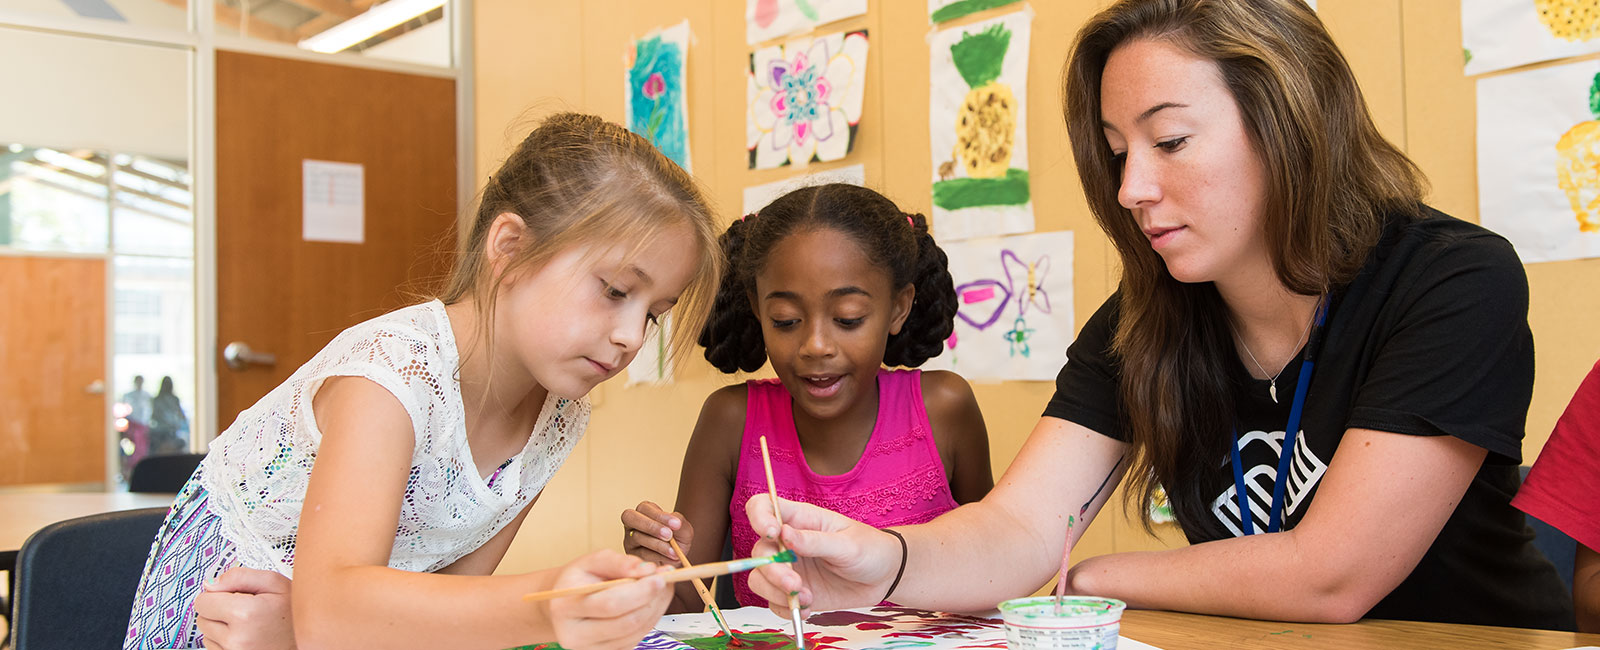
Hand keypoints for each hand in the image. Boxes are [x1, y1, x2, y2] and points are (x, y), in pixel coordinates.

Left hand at [193, 567, 295, 649]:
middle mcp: (236, 638)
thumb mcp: (275, 583)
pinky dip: (225, 640)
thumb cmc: (294, 614)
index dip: (217, 594)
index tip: (233, 595)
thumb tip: (211, 583)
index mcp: (245, 614)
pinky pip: (214, 648)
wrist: (307, 641)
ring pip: (207, 635)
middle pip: (202, 618)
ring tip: (247, 624)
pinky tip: (245, 635)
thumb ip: (240, 576)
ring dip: (221, 627)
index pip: (203, 601)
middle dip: (218, 610)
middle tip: (242, 609)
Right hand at [547, 550, 672, 649]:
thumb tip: (648, 569)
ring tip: (662, 587)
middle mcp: (574, 635)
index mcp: (565, 607)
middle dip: (652, 600)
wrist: (565, 603)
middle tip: (666, 579)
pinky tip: (652, 601)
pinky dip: (651, 618)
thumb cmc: (580, 579)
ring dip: (656, 608)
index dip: (640, 591)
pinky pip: (636, 637)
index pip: (609, 604)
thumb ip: (619, 562)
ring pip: (635, 632)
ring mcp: (590, 649)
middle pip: (625, 623)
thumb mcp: (592, 561)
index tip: (660, 576)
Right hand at [620, 501, 691, 566]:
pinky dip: (658, 556)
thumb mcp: (683, 530)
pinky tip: (670, 557)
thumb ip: (680, 522)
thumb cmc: (678, 541)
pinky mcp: (632, 555)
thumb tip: (676, 522)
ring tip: (673, 550)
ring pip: (636, 537)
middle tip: (669, 535)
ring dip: (658, 544)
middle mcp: (633, 523)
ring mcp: (630, 539)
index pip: (644, 508)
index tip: (676, 524)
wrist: (676, 560)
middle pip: (630, 517)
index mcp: (645, 512)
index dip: (659, 516)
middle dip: (651, 526)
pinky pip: (641, 554)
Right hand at [743, 494, 900, 614]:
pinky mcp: (794, 591)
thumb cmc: (870, 549)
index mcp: (800, 519)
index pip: (763, 508)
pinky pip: (774, 602)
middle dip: (772, 571)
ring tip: (807, 599)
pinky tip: (808, 609)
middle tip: (796, 584)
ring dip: (776, 592)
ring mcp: (790, 568)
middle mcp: (788, 543)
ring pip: (760, 579)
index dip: (759, 518)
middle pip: (759, 552)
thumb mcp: (847, 544)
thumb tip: (784, 534)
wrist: (884, 577)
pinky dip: (785, 608)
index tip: (773, 535)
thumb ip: (815, 541)